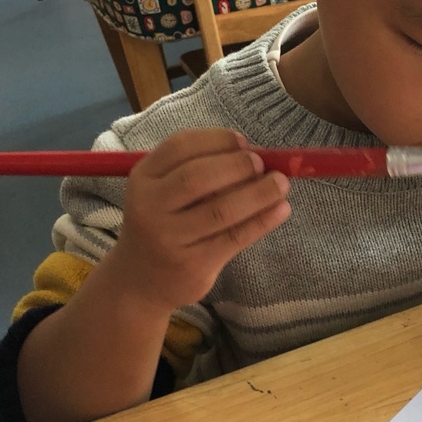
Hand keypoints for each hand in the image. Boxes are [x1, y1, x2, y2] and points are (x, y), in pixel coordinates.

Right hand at [106, 129, 289, 312]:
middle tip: (261, 164)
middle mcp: (149, 206)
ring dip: (259, 192)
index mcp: (143, 178)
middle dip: (237, 165)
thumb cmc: (163, 224)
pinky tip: (281, 209)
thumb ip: (198, 170)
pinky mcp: (194, 265)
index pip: (180, 146)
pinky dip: (263, 220)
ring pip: (221, 209)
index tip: (243, 141)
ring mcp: (170, 238)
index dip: (217, 139)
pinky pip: (235, 237)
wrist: (140, 282)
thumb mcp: (164, 193)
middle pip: (198, 176)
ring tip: (281, 184)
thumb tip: (256, 154)